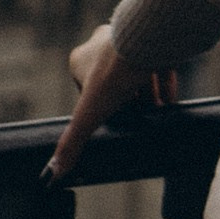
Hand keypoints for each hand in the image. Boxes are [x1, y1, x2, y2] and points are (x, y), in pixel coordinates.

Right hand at [43, 25, 176, 183]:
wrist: (148, 43)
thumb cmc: (113, 75)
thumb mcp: (89, 114)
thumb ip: (71, 144)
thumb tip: (50, 177)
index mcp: (81, 59)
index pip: (88, 90)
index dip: (100, 108)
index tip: (112, 120)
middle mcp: (104, 45)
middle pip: (115, 82)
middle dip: (128, 102)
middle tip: (138, 119)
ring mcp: (131, 41)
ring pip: (139, 72)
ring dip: (147, 95)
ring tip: (155, 115)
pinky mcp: (155, 41)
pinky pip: (160, 65)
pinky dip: (164, 84)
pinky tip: (169, 103)